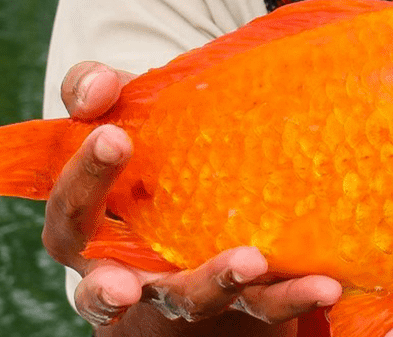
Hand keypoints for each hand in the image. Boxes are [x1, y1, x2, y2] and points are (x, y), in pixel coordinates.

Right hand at [41, 62, 341, 331]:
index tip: (113, 136)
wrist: (202, 213)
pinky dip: (292, 296)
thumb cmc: (149, 158)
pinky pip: (266, 304)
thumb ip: (94, 91)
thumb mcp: (119, 118)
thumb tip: (97, 88)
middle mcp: (130, 274)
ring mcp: (187, 291)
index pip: (70, 216)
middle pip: (109, 289)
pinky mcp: (243, 300)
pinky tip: (322, 284)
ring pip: (194, 301)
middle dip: (112, 290)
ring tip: (252, 262)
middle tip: (125, 285)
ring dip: (220, 285)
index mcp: (89, 231)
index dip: (85, 179)